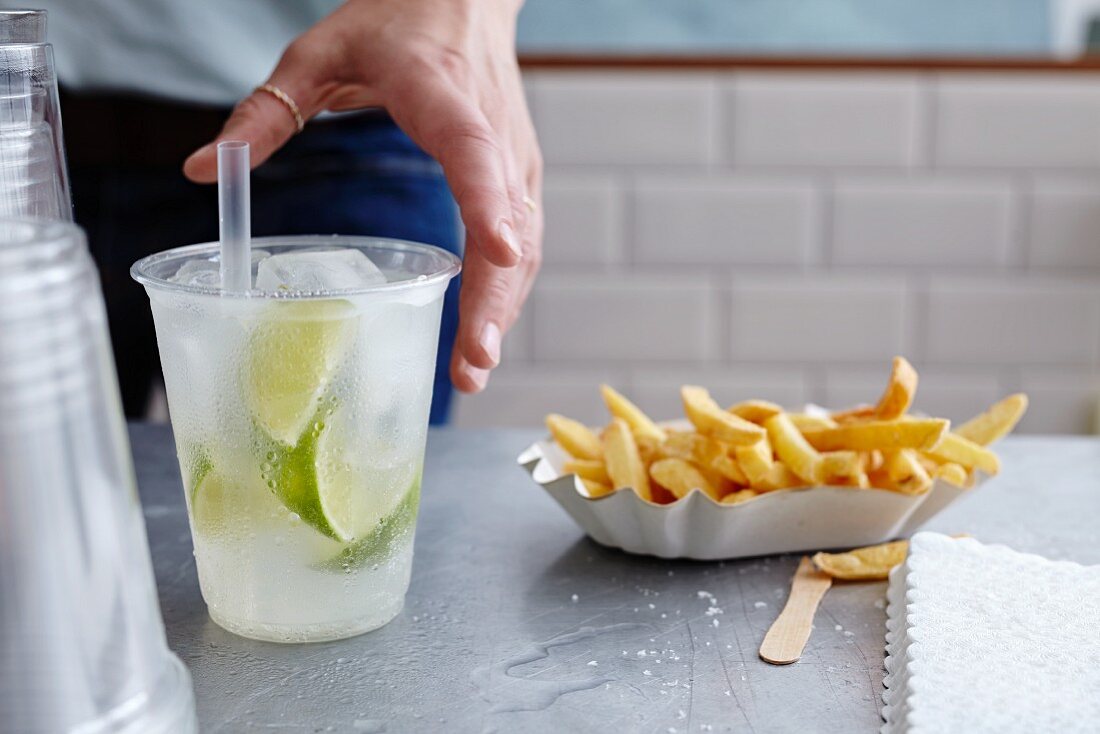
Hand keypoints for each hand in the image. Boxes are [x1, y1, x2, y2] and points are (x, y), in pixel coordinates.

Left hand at [184, 0, 542, 392]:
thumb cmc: (394, 21)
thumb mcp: (318, 52)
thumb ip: (264, 111)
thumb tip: (201, 171)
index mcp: (441, 92)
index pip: (473, 151)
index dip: (488, 204)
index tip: (500, 256)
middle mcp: (493, 130)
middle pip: (508, 222)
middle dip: (494, 298)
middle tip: (471, 366)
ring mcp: (516, 157)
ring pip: (525, 242)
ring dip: (503, 309)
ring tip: (472, 371)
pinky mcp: (521, 176)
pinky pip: (524, 240)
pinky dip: (506, 291)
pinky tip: (483, 333)